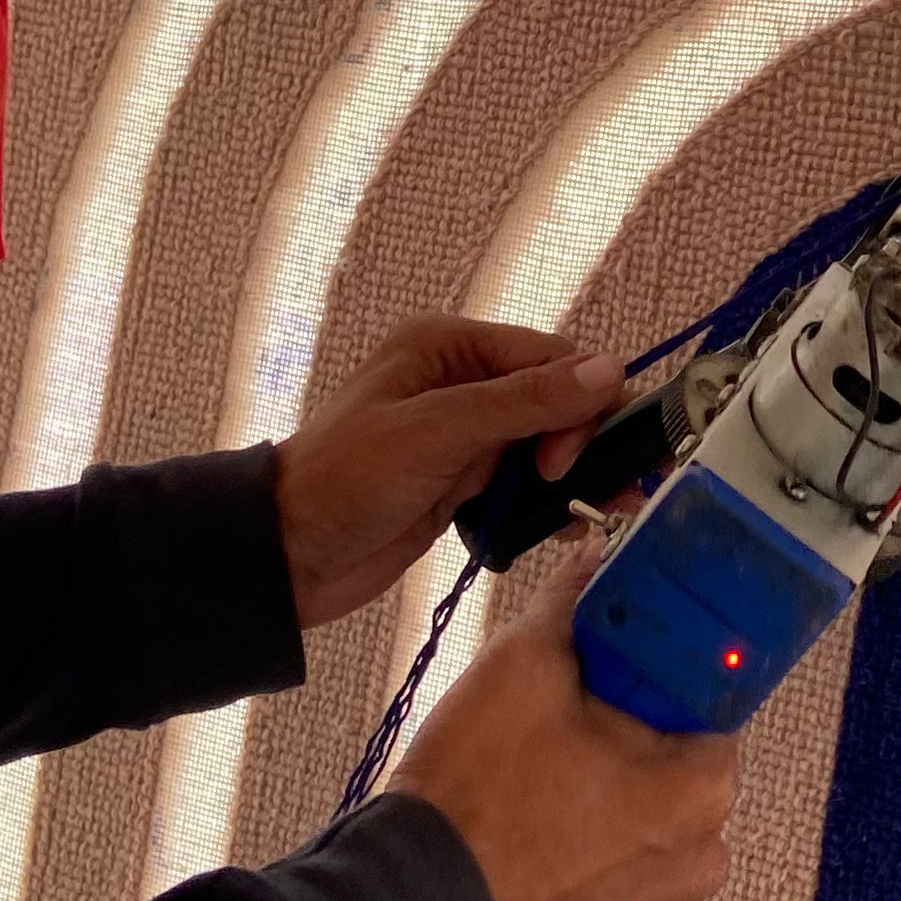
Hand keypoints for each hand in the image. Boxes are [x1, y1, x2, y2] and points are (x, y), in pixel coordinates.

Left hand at [273, 315, 625, 628]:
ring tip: (599, 509)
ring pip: (548, 442)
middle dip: (584, 440)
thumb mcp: (438, 432)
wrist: (290, 554)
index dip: (578, 402)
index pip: (550, 357)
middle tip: (591, 489)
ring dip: (575, 473)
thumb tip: (609, 371)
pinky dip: (549, 501)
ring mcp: (465, 433)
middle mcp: (462, 380)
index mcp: (449, 346)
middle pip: (557, 398)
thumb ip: (524, 402)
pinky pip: (526, 481)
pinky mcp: (464, 480)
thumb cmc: (347, 480)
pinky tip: (563, 524)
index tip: (566, 460)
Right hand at [401, 543, 737, 900]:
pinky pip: (603, 877)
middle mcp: (696, 860)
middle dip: (622, 733)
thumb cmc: (472, 802)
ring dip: (595, 795)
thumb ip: (572, 607)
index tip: (613, 658)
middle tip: (553, 717)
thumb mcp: (520, 666)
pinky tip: (517, 837)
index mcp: (702, 789)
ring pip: (635, 822)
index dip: (657, 668)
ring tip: (523, 784)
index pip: (709, 700)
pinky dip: (572, 853)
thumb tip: (593, 564)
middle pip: (672, 763)